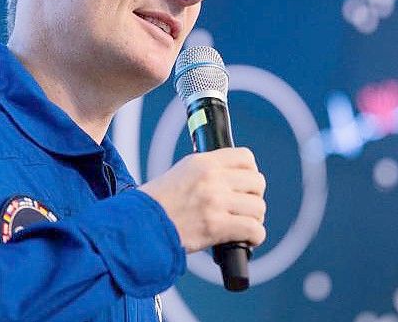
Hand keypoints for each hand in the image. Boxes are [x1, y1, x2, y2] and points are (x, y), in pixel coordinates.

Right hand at [138, 147, 266, 252]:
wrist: (139, 225)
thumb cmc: (158, 203)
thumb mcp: (182, 172)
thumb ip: (207, 171)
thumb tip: (233, 178)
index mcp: (203, 162)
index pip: (246, 158)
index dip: (250, 173)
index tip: (245, 185)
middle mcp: (212, 179)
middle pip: (257, 182)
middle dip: (254, 197)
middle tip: (244, 208)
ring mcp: (215, 202)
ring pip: (258, 207)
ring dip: (254, 218)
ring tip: (243, 225)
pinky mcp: (216, 226)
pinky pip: (253, 229)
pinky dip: (255, 237)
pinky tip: (247, 239)